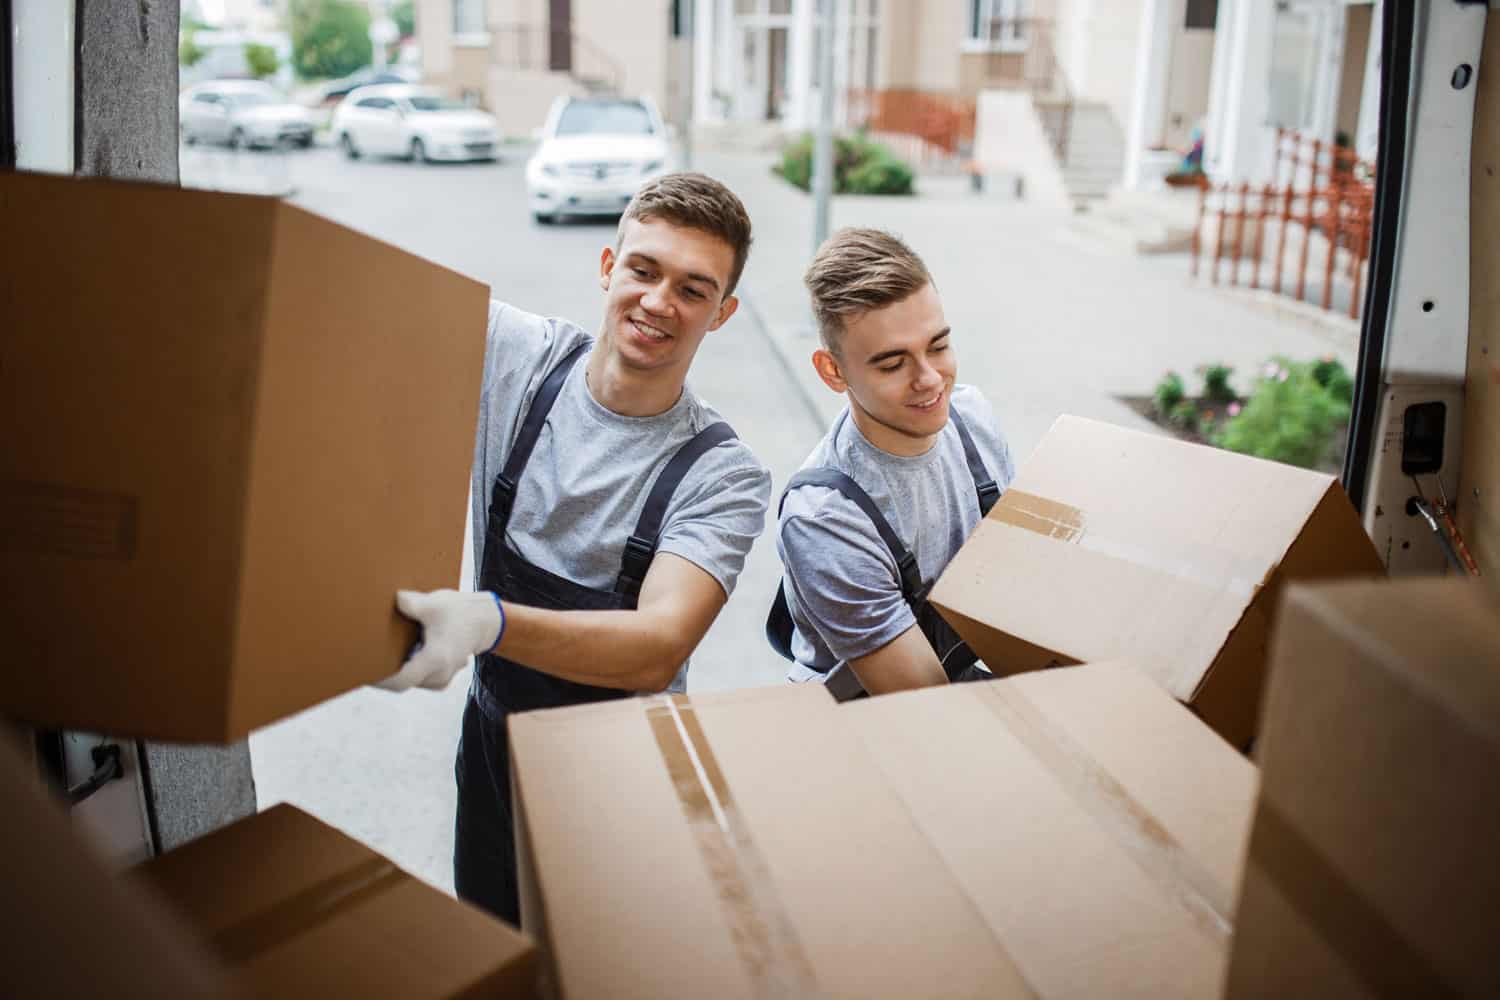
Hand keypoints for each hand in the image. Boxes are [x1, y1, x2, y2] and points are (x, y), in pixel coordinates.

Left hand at [376, 589, 502, 692]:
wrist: (485, 622)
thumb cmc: (461, 613)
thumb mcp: (434, 604)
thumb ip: (409, 603)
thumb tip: (390, 600)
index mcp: (436, 659)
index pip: (401, 680)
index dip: (380, 679)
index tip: (364, 670)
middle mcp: (439, 674)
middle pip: (402, 682)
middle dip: (385, 670)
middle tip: (366, 655)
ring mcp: (440, 679)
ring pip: (410, 681)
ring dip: (398, 668)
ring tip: (385, 650)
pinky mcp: (440, 678)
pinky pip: (418, 679)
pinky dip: (408, 668)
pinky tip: (404, 651)